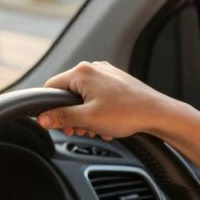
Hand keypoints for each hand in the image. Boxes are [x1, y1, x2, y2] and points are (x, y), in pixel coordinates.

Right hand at [39, 60, 194, 139]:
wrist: (157, 113)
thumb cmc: (127, 113)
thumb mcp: (88, 119)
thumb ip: (62, 117)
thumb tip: (42, 118)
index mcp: (82, 72)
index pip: (51, 87)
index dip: (51, 109)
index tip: (58, 124)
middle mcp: (93, 68)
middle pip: (67, 93)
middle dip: (71, 115)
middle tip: (79, 131)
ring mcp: (105, 73)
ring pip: (83, 97)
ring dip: (85, 116)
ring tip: (96, 129)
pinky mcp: (115, 81)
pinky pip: (97, 96)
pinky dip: (97, 111)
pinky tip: (106, 124)